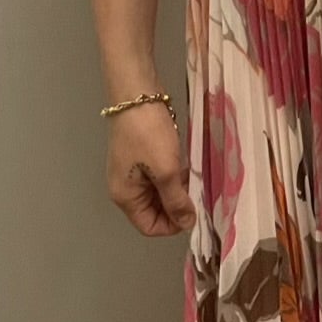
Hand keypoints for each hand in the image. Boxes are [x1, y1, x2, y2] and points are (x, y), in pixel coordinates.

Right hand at [105, 98, 196, 236]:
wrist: (136, 95)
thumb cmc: (148, 135)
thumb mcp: (166, 171)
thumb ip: (176, 200)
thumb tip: (187, 224)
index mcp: (125, 197)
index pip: (149, 227)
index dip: (172, 225)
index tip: (193, 211)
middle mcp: (125, 189)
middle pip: (154, 212)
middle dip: (176, 206)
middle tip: (196, 192)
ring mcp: (132, 173)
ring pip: (159, 194)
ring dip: (177, 190)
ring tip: (192, 178)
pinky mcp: (141, 158)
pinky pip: (159, 177)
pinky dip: (173, 177)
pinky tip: (186, 167)